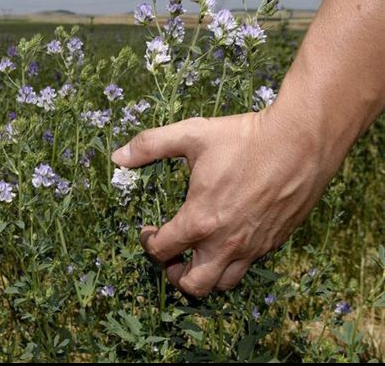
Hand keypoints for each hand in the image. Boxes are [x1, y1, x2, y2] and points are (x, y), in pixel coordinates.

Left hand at [111, 109, 338, 296]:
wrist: (301, 142)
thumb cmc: (245, 138)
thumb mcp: (191, 134)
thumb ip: (150, 145)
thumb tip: (118, 155)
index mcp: (199, 220)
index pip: (162, 250)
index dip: (148, 242)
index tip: (148, 230)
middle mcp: (225, 242)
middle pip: (192, 285)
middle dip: (174, 275)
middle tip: (172, 255)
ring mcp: (252, 246)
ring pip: (223, 283)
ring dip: (205, 275)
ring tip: (197, 254)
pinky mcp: (274, 242)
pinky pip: (248, 267)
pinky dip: (232, 263)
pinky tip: (227, 239)